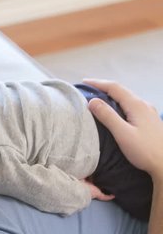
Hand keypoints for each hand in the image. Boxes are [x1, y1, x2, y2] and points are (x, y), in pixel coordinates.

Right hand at [83, 79, 162, 233]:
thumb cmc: (145, 151)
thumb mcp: (123, 134)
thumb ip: (107, 116)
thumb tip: (92, 101)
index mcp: (137, 105)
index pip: (114, 87)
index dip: (98, 83)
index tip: (83, 82)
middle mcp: (144, 105)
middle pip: (121, 91)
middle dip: (104, 87)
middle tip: (88, 89)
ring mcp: (149, 112)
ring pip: (127, 98)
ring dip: (112, 95)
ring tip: (98, 98)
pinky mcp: (150, 121)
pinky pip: (131, 106)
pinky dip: (119, 103)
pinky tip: (115, 111)